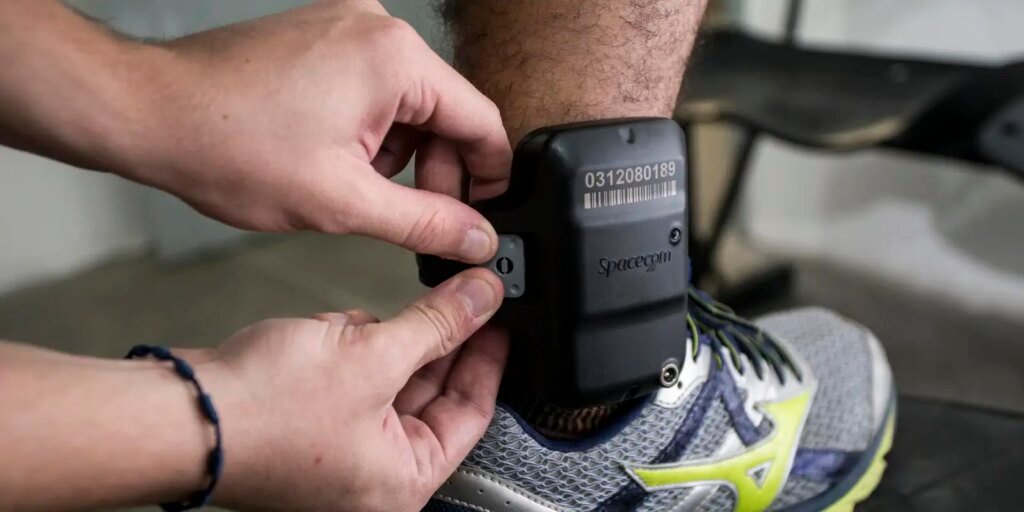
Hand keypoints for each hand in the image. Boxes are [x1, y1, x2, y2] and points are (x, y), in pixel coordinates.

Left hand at [128, 0, 511, 262]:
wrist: (148, 113)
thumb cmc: (228, 146)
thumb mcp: (343, 203)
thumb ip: (426, 223)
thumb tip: (475, 239)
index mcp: (395, 58)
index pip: (481, 120)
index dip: (491, 178)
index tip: (483, 217)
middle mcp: (377, 27)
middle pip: (446, 110)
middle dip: (438, 170)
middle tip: (421, 221)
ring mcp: (346, 24)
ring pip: (409, 102)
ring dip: (401, 153)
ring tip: (359, 190)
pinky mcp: (322, 34)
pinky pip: (374, 86)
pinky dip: (371, 129)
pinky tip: (339, 160)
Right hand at [191, 268, 506, 511]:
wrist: (178, 413)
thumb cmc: (263, 413)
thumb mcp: (373, 356)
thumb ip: (437, 324)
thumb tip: (482, 298)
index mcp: (403, 481)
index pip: (472, 414)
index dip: (488, 357)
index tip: (498, 318)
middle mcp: (373, 476)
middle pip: (429, 394)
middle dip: (430, 342)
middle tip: (455, 296)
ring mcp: (338, 452)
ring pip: (387, 380)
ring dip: (382, 343)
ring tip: (367, 323)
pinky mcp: (308, 425)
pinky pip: (349, 378)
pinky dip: (347, 350)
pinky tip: (333, 333)